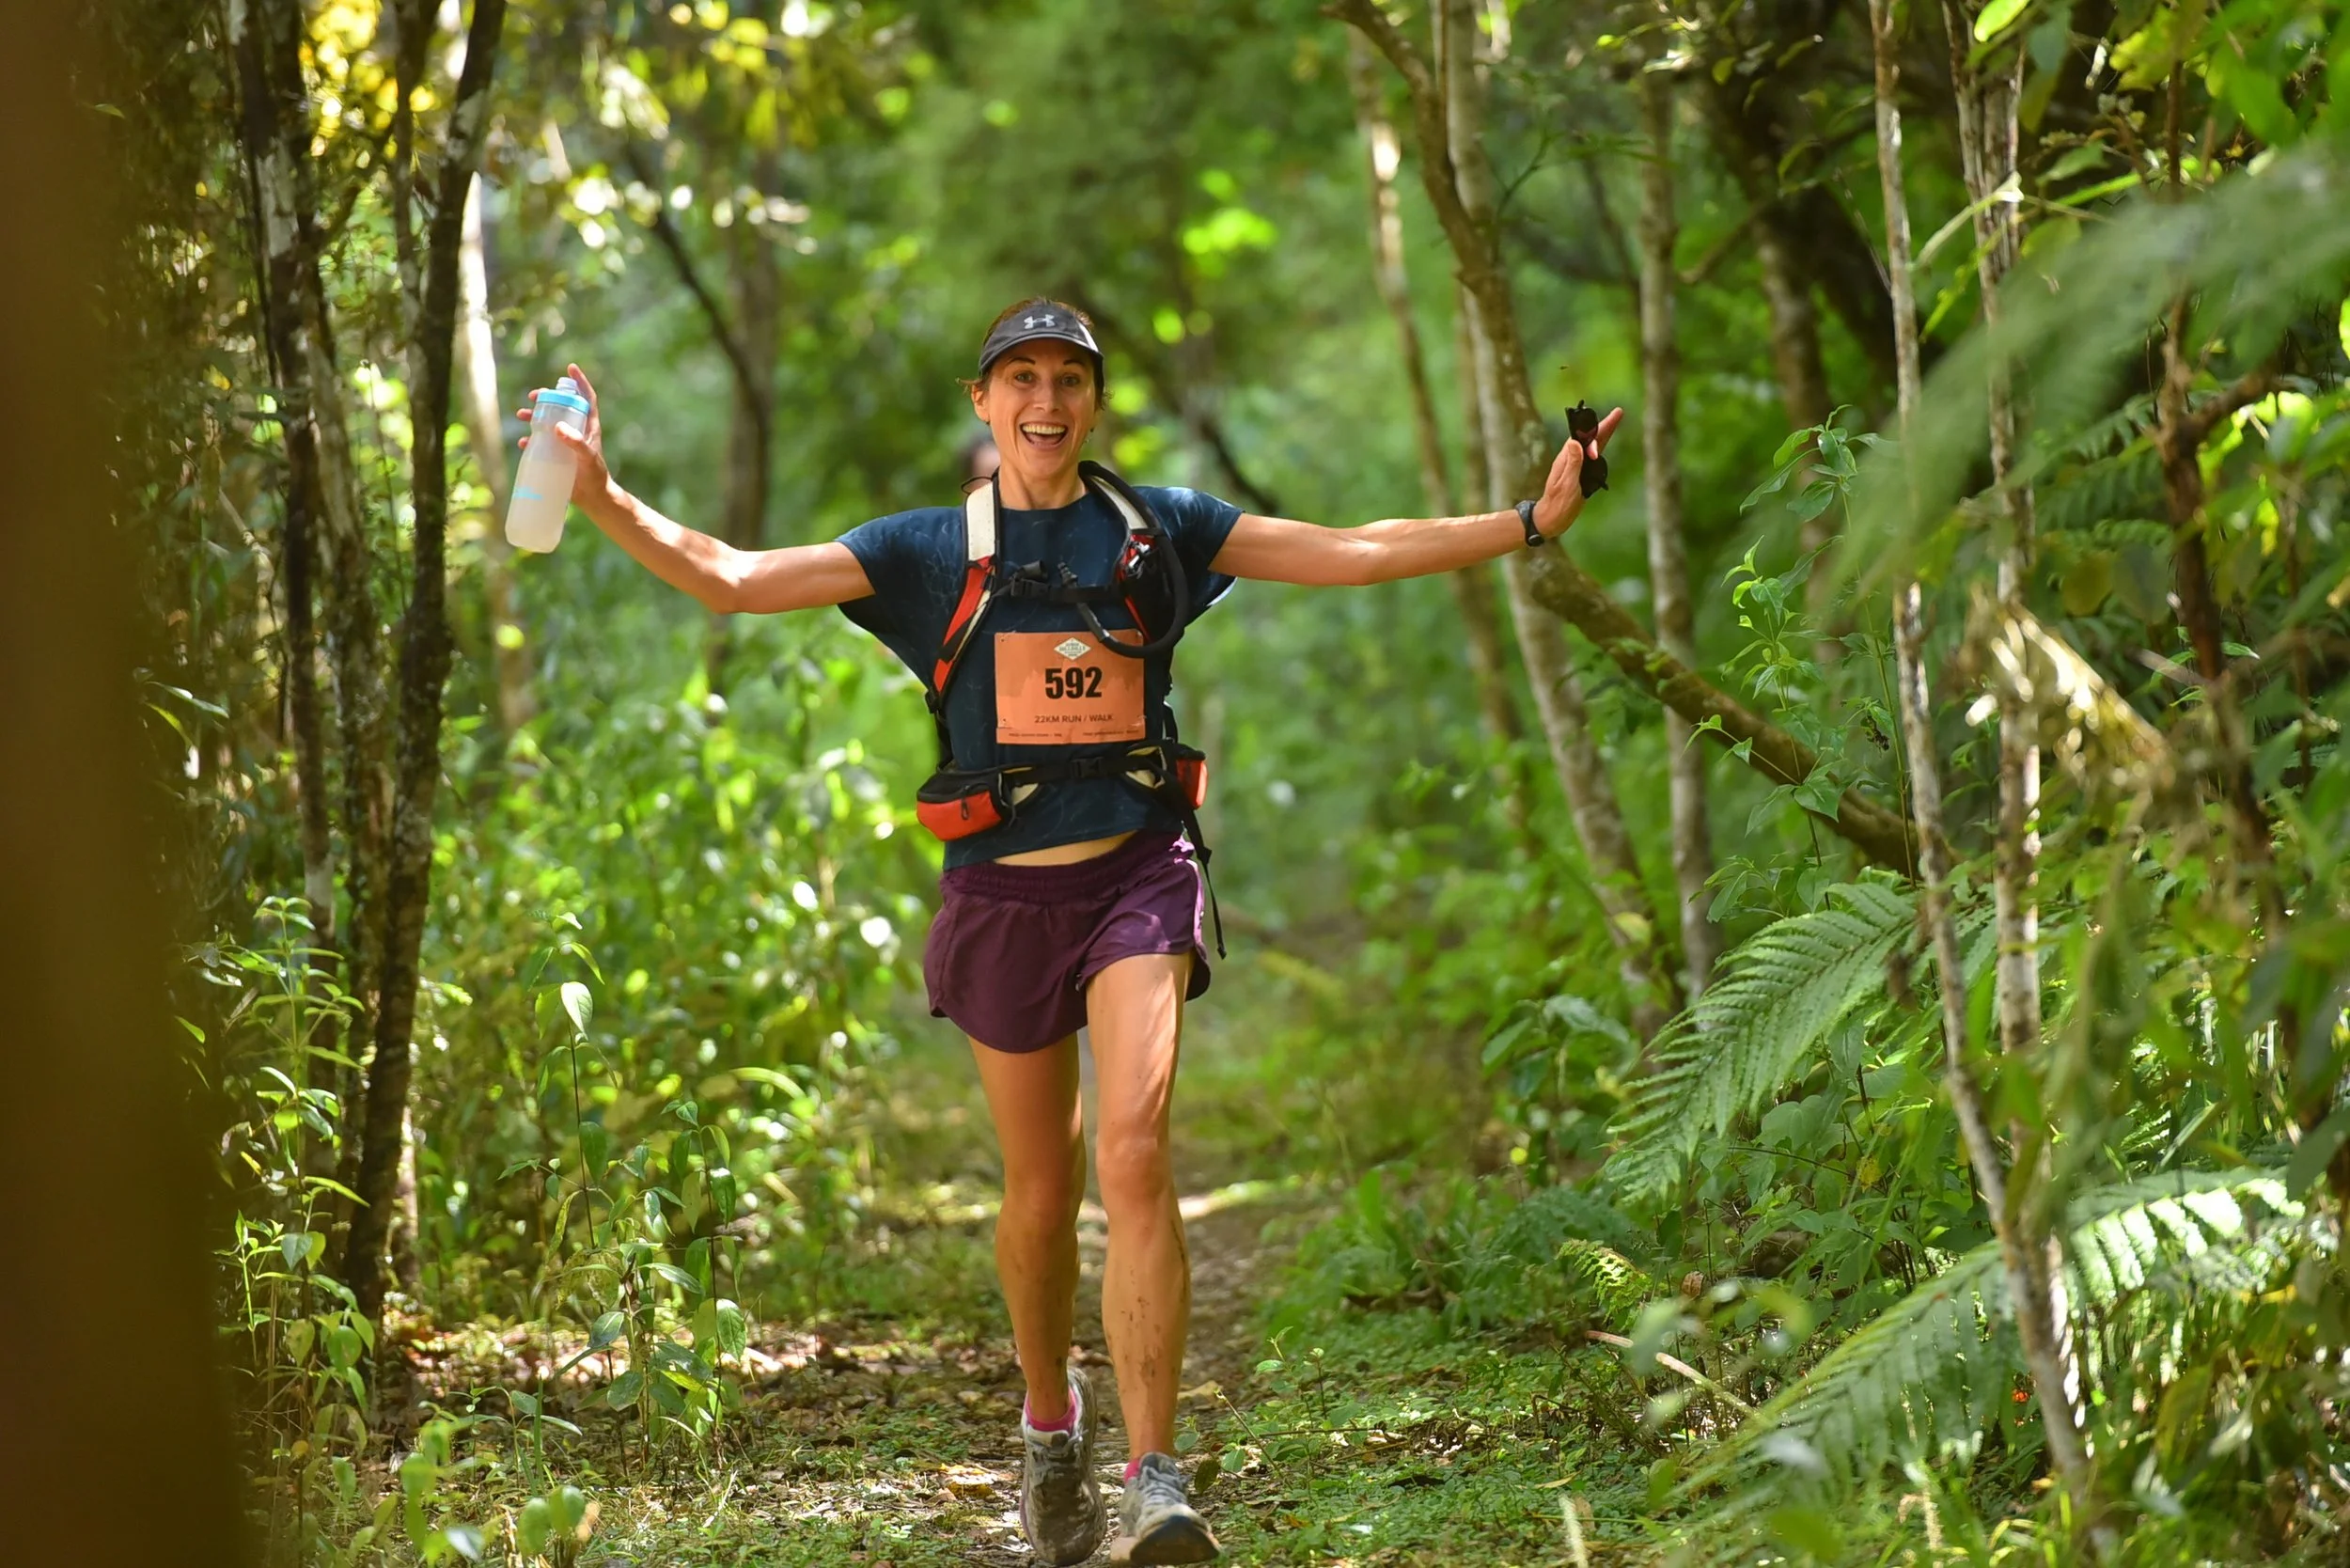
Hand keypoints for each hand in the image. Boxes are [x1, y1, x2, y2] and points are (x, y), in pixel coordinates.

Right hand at [515, 361, 613, 506]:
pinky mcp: (557, 454)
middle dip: (547, 398)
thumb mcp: (587, 457)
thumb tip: (557, 426)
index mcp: (589, 426)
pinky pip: (541, 442)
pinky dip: (530, 439)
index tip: (571, 368)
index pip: (587, 398)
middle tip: (533, 396)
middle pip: (562, 406)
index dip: (580, 382)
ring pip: (548, 422)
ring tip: (521, 414)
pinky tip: (522, 441)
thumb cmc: (595, 476)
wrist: (592, 497)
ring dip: (534, 416)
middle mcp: (577, 430)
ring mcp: (566, 441)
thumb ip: (575, 443)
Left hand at [1531, 405, 1622, 537]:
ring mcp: (1576, 466)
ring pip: (1592, 446)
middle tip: (1619, 412)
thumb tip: (1576, 442)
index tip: (1608, 422)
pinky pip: (1593, 457)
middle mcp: (1571, 459)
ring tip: (1614, 421)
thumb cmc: (1558, 504)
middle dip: (1604, 425)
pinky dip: (1600, 447)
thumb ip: (1572, 464)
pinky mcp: (1580, 474)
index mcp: (1566, 459)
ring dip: (1603, 433)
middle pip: (1590, 438)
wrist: (1551, 520)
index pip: (1583, 438)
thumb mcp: (1566, 485)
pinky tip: (1604, 443)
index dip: (1596, 429)